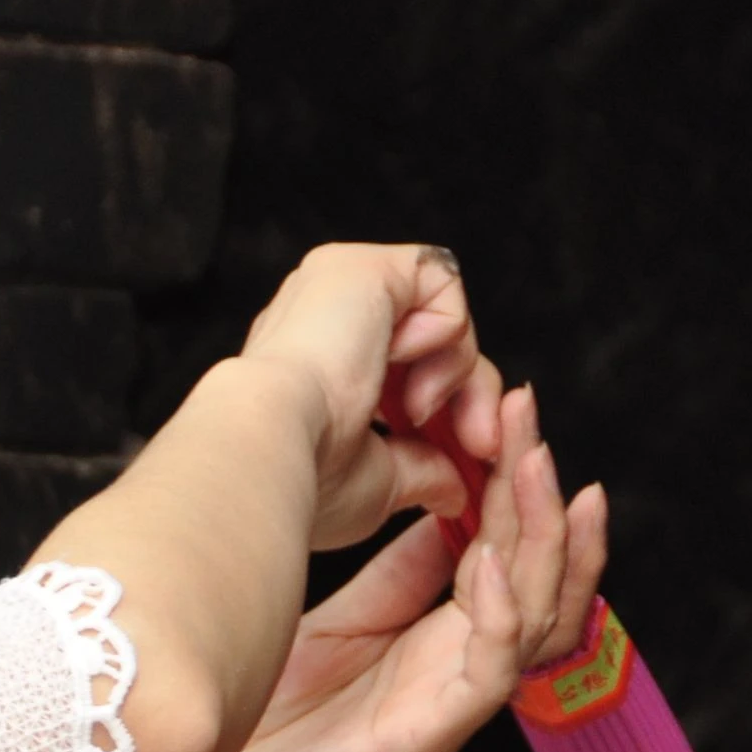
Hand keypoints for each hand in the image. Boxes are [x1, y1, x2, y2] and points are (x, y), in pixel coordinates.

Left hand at [160, 385, 607, 751]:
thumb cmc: (274, 724)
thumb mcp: (342, 622)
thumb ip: (397, 576)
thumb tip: (439, 509)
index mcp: (445, 640)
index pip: (508, 552)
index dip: (516, 487)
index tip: (510, 416)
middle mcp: (463, 668)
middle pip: (540, 576)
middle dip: (541, 495)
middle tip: (530, 416)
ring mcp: (454, 702)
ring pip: (540, 618)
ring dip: (544, 541)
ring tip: (537, 468)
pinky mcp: (434, 735)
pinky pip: (493, 673)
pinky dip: (499, 615)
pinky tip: (489, 562)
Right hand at [233, 243, 507, 550]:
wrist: (271, 441)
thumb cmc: (304, 472)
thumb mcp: (377, 480)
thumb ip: (419, 468)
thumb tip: (453, 487)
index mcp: (318, 365)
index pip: (403, 374)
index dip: (442, 414)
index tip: (466, 458)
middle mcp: (326, 320)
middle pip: (434, 344)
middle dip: (467, 398)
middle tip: (480, 446)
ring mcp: (341, 287)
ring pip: (443, 316)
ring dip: (454, 372)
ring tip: (420, 411)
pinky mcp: (363, 265)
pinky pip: (442, 284)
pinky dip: (441, 331)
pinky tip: (396, 360)